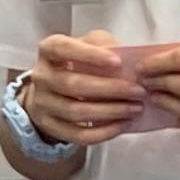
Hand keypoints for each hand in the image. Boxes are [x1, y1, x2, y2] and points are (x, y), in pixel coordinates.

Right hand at [24, 32, 143, 147]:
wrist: (52, 92)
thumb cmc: (77, 64)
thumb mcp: (88, 45)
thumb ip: (102, 44)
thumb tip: (123, 56)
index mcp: (48, 51)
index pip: (62, 48)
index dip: (89, 54)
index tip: (118, 62)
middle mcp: (41, 76)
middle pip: (73, 84)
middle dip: (110, 89)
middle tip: (139, 92)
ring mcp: (42, 104)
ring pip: (75, 112)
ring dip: (110, 112)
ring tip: (135, 109)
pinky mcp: (49, 127)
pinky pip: (77, 135)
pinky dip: (102, 132)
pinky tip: (122, 125)